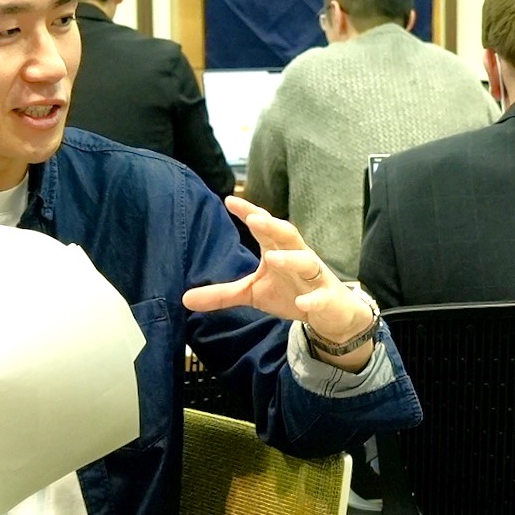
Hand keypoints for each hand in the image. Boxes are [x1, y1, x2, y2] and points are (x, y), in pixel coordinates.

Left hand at [183, 197, 377, 358]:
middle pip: (287, 234)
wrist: (330, 313)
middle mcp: (298, 256)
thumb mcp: (252, 293)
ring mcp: (314, 276)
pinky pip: (320, 296)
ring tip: (272, 257)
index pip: (264, 226)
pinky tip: (302, 302)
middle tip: (254, 218)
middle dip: (272, 225)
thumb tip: (184, 299)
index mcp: (278, 249)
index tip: (230, 201)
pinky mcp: (326, 297)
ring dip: (290, 258)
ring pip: (306, 261)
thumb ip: (222, 293)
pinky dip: (312, 298)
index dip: (249, 212)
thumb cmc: (291, 292)